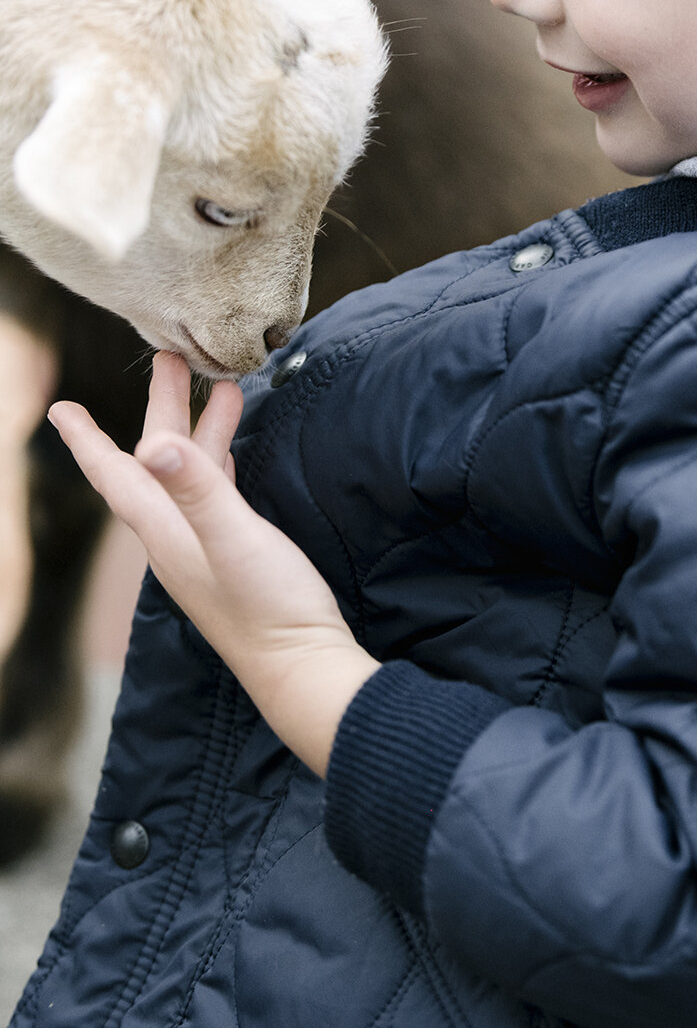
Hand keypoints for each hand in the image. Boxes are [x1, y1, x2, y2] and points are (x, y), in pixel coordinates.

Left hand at [48, 351, 377, 775]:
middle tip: (169, 360)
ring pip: (188, 476)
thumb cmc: (270, 608)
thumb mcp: (235, 539)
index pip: (116, 475)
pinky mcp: (234, 556)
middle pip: (155, 462)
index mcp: (166, 532)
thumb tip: (154, 442)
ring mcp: (204, 549)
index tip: (62, 408)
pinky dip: (216, 462)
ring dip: (197, 431)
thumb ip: (198, 489)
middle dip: (160, 410)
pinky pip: (214, 494)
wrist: (303, 666)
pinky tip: (228, 452)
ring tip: (222, 386)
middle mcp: (176, 538)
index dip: (88, 440)